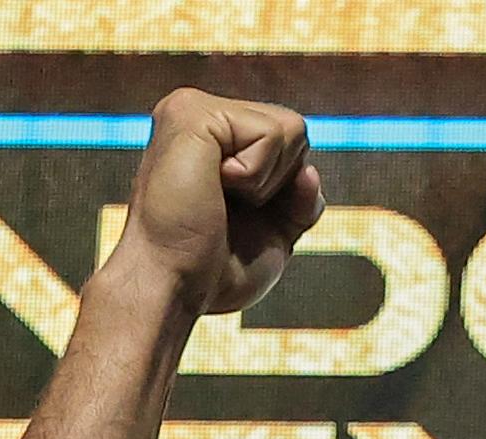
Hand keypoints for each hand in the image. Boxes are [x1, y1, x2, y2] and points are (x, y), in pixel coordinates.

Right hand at [113, 90, 323, 315]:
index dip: (288, 189)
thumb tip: (309, 171)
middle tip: (228, 208)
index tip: (243, 216)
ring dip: (267, 181)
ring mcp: (191, 107)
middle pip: (296, 130)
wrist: (175, 284)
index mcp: (216, 137)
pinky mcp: (192, 112)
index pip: (292, 142)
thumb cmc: (214, 269)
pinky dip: (257, 175)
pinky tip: (215, 185)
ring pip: (289, 127)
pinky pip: (272, 133)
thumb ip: (299, 200)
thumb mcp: (275, 232)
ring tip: (218, 197)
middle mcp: (200, 112)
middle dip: (282, 183)